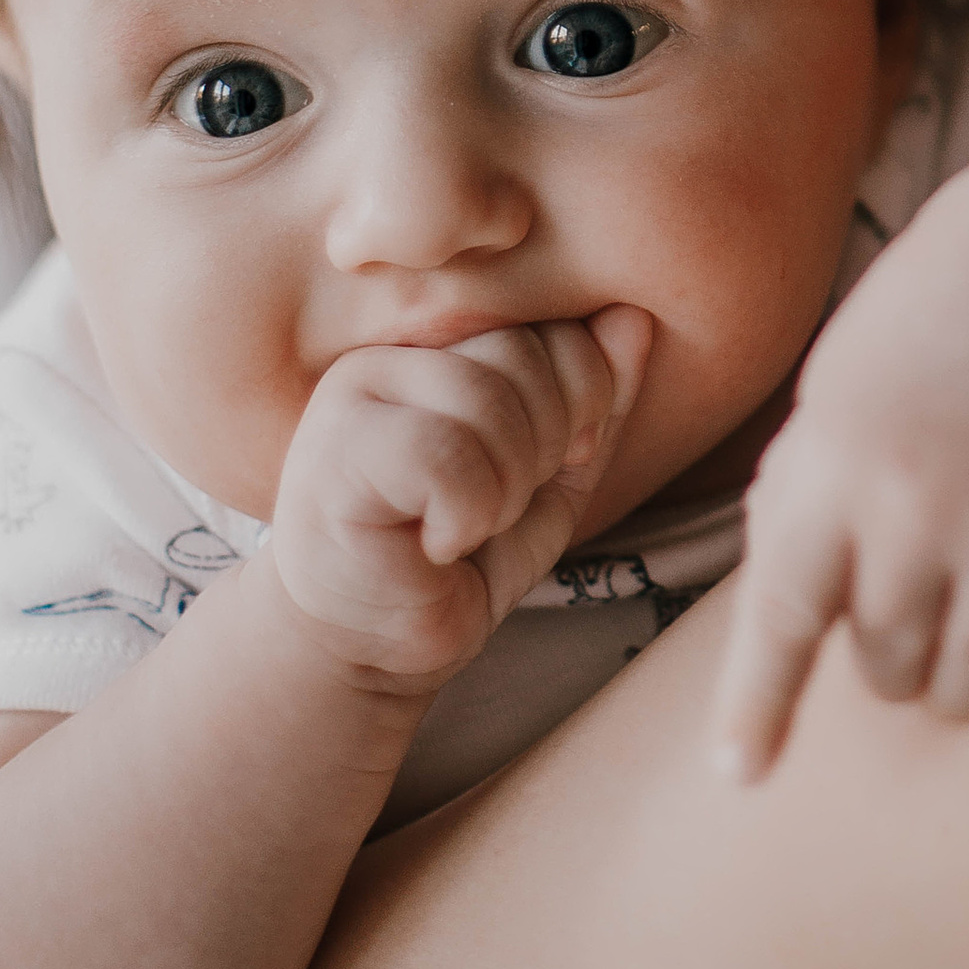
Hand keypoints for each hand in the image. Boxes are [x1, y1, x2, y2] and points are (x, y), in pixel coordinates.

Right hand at [270, 307, 651, 690]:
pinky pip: (445, 456)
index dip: (584, 399)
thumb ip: (595, 397)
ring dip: (503, 491)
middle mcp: (387, 354)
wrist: (371, 652)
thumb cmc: (458, 562)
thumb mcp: (553, 474)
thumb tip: (633, 316)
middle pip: (521, 355)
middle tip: (497, 510)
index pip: (550, 323)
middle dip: (545, 449)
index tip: (552, 467)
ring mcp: (351, 399)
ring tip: (463, 528)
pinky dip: (466, 517)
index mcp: (439, 344)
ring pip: (485, 402)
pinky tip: (432, 548)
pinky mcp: (335, 457)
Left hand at [709, 155, 968, 780]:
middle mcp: (911, 506)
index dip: (756, 703)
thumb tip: (784, 623)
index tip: (738, 775)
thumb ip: (799, 508)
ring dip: (968, 693)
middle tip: (909, 639)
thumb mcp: (829, 403)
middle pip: (887, 666)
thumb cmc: (921, 335)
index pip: (781, 615)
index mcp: (828, 471)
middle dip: (893, 672)